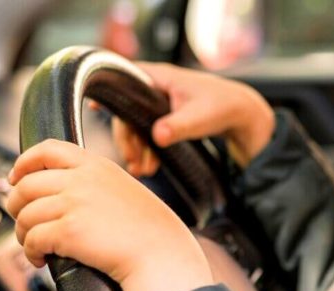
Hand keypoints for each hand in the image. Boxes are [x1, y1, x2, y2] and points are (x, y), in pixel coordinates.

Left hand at [7, 139, 213, 290]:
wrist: (163, 256)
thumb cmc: (151, 233)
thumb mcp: (125, 191)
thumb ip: (95, 185)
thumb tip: (61, 195)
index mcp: (97, 166)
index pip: (47, 150)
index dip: (24, 163)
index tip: (15, 178)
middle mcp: (82, 180)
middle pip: (26, 185)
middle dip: (16, 205)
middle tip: (23, 222)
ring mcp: (74, 204)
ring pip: (25, 214)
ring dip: (23, 233)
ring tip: (34, 246)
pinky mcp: (69, 231)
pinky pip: (33, 239)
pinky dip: (31, 252)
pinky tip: (41, 259)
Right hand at [111, 62, 275, 175]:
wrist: (240, 113)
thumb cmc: (221, 106)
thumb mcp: (200, 117)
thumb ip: (178, 126)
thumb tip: (158, 136)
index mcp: (158, 77)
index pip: (122, 80)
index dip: (107, 94)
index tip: (94, 107)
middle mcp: (153, 87)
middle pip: (126, 111)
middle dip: (128, 139)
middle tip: (134, 162)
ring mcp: (156, 102)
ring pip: (135, 125)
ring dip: (136, 148)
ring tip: (142, 171)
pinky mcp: (163, 117)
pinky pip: (146, 132)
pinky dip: (146, 149)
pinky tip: (149, 167)